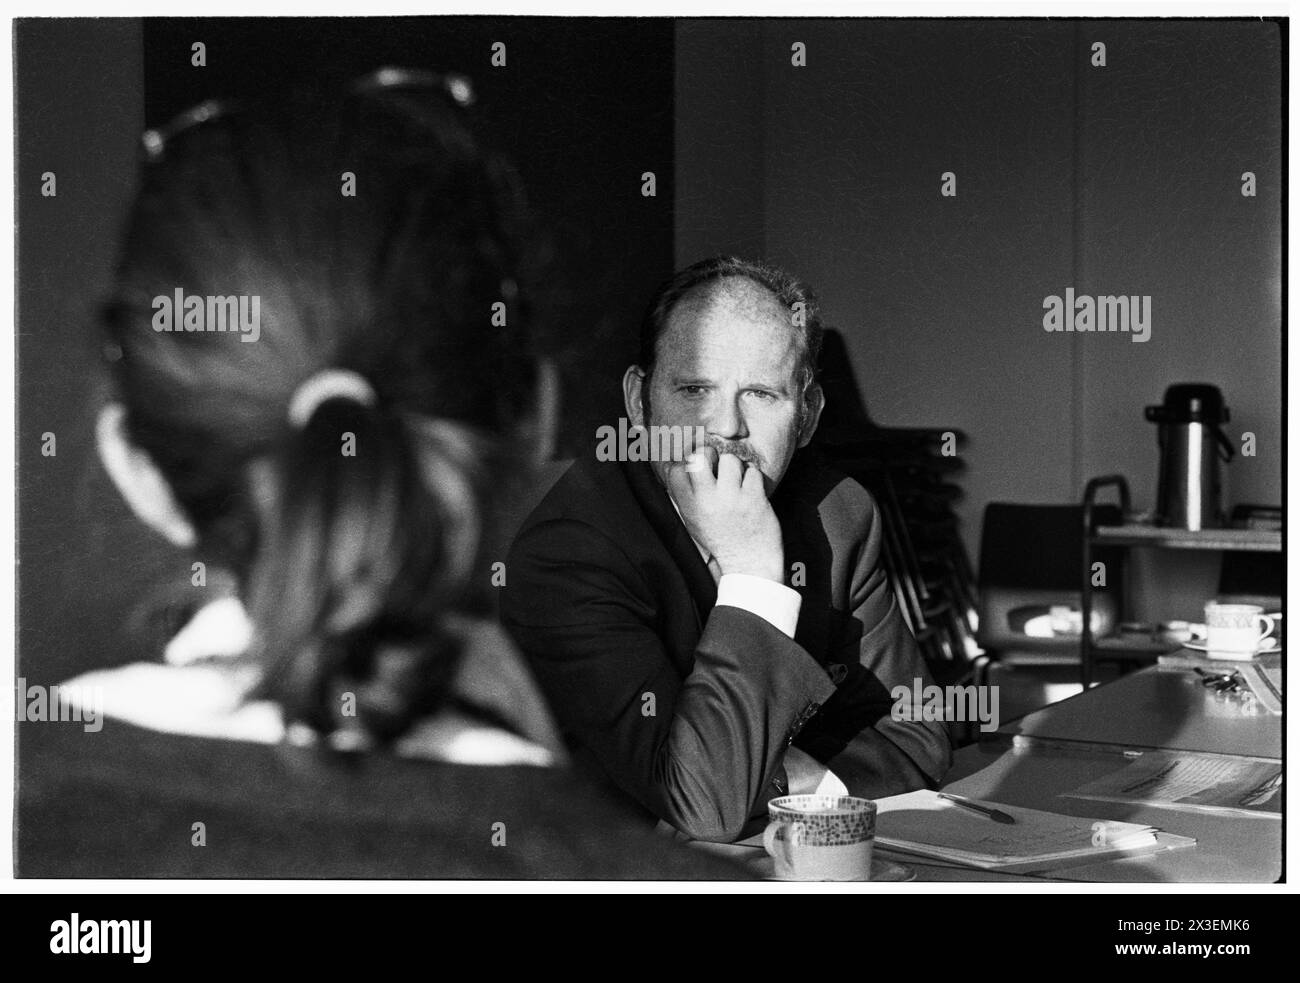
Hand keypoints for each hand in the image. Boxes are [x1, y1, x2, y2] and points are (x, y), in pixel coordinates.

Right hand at [666, 446, 784, 582]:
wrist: (748, 564)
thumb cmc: (720, 540)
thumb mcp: (693, 521)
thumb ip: (685, 496)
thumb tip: (675, 464)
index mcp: (689, 507)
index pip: (676, 469)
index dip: (685, 464)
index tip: (695, 470)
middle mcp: (707, 500)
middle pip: (700, 456)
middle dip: (709, 455)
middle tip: (717, 467)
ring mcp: (732, 498)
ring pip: (729, 459)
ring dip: (735, 467)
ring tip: (737, 482)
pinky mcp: (754, 498)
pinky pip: (752, 470)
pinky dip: (753, 477)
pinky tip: (750, 490)